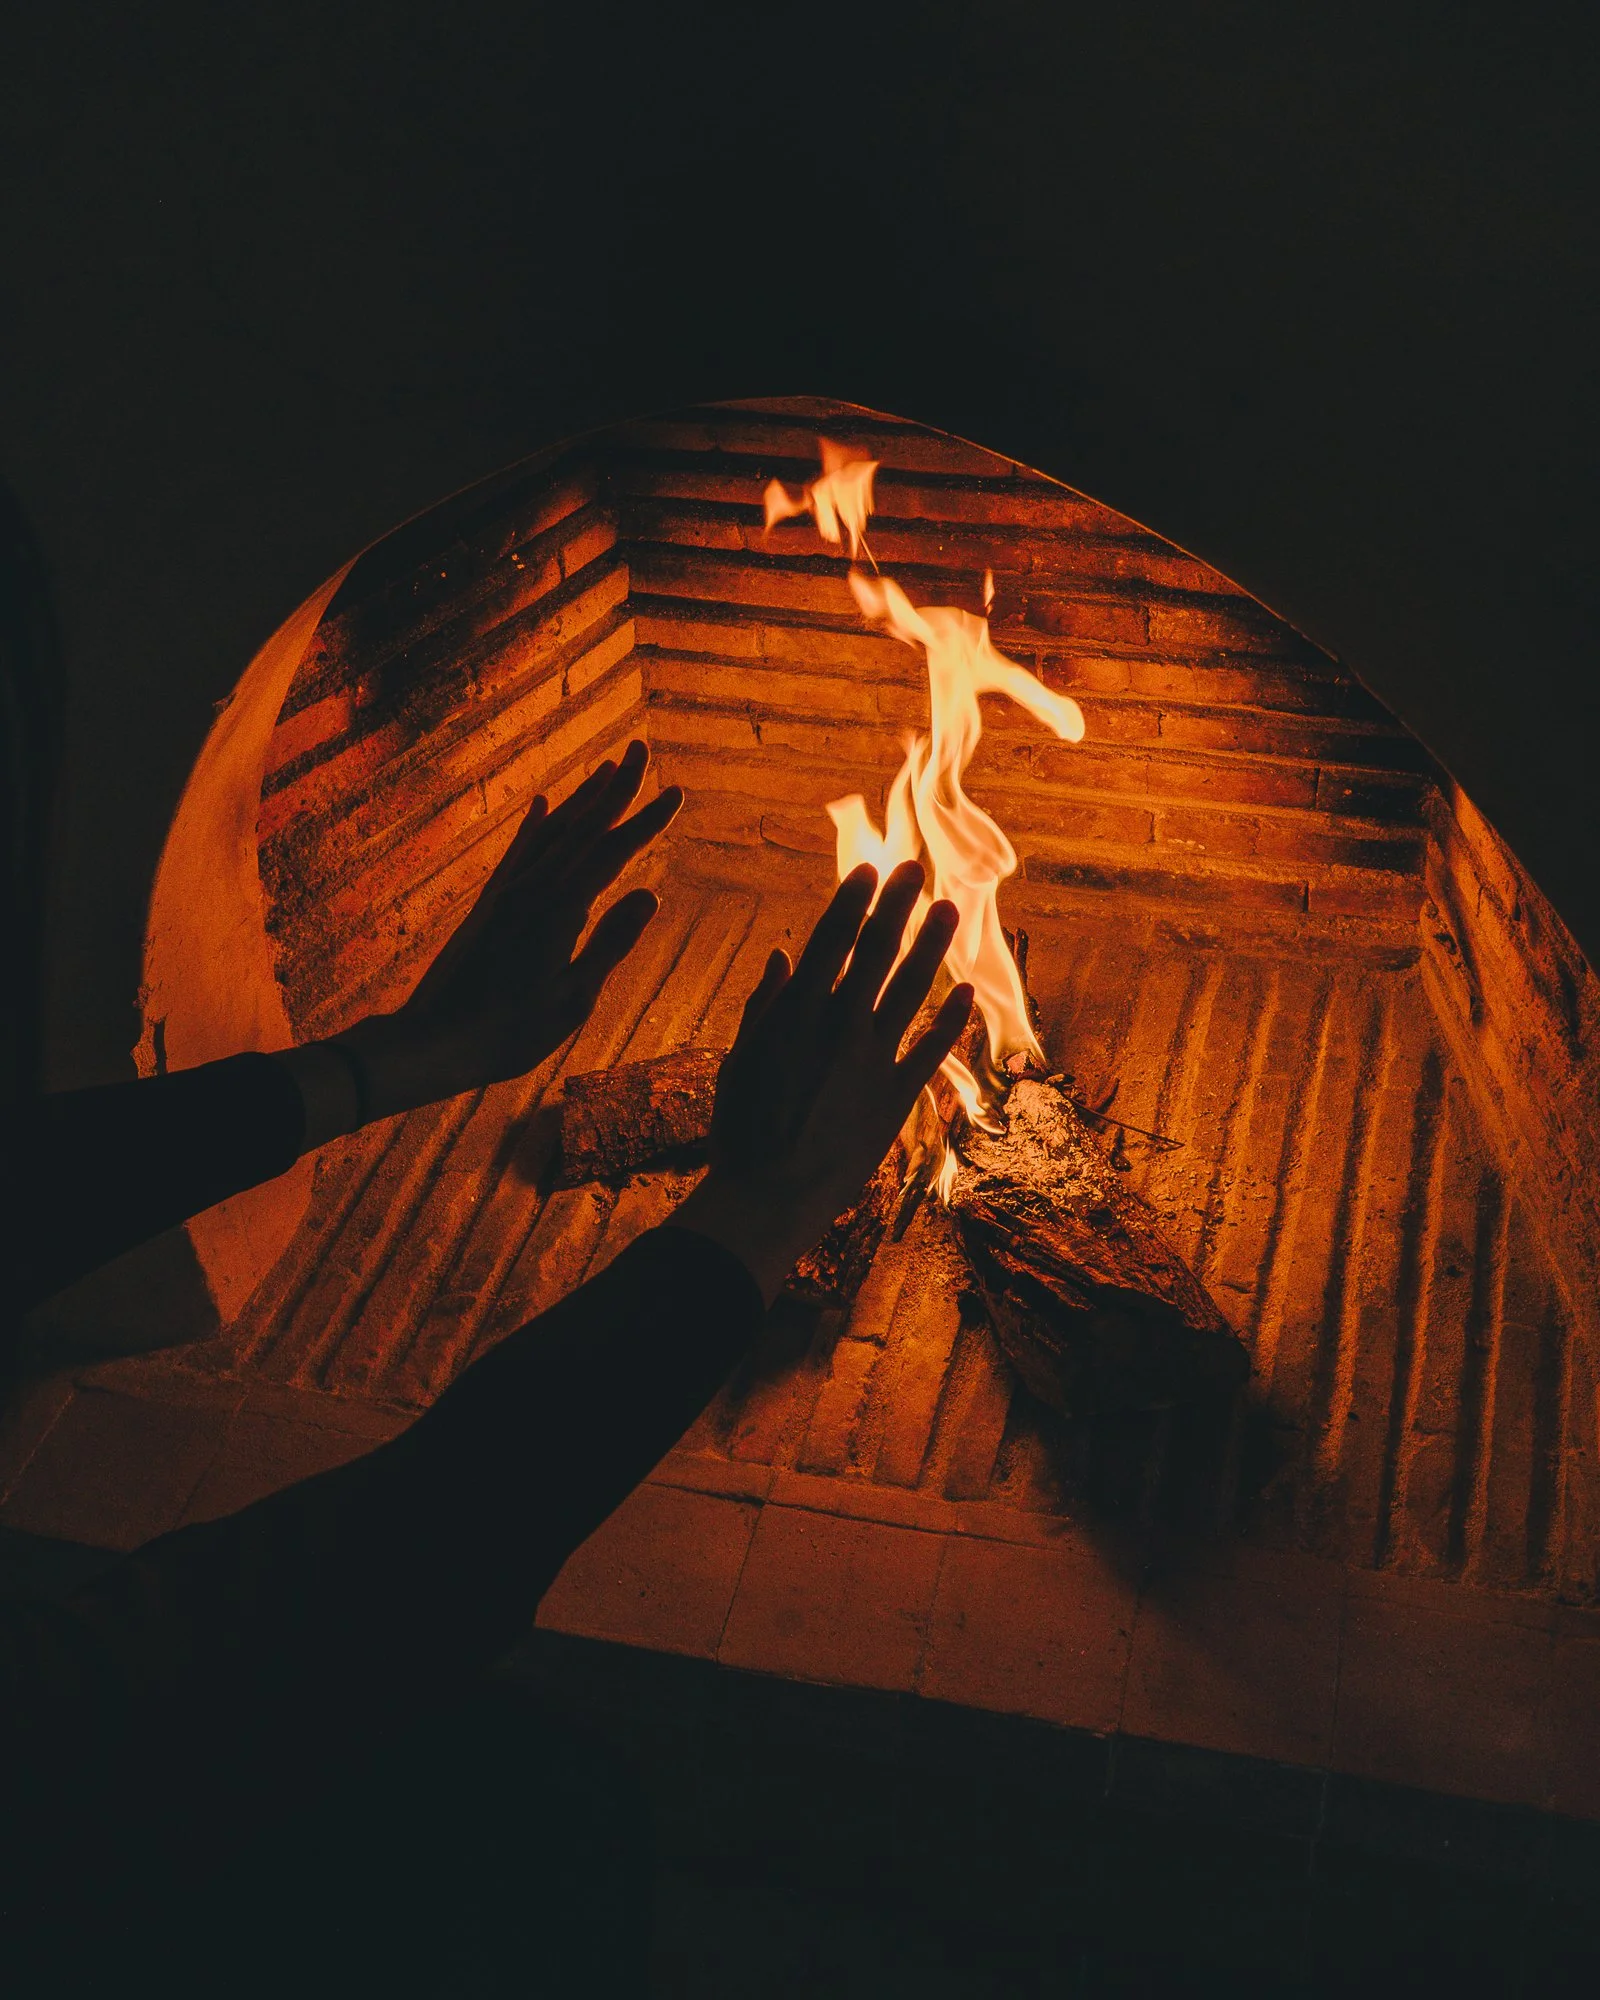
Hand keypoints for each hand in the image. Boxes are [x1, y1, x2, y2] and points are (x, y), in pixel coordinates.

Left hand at [301, 741, 680, 1132]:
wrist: (431, 1040)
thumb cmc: (507, 1032)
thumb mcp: (572, 1000)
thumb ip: (610, 944)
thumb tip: (649, 896)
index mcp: (559, 913)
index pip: (611, 854)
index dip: (647, 822)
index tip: (676, 792)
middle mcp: (531, 891)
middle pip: (581, 827)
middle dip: (616, 788)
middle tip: (639, 749)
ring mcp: (505, 894)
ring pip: (550, 832)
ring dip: (581, 798)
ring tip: (605, 769)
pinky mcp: (487, 905)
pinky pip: (516, 851)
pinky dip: (534, 824)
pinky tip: (543, 804)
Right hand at [673, 860, 973, 1302]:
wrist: (769, 1197)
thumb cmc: (741, 1129)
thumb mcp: (740, 1060)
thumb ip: (764, 1005)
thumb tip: (781, 955)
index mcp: (794, 1013)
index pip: (830, 940)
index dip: (853, 899)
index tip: (868, 867)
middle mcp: (838, 1027)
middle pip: (875, 952)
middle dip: (896, 905)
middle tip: (915, 869)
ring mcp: (871, 1061)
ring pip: (910, 990)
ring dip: (931, 947)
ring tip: (948, 910)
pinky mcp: (895, 1098)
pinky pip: (930, 1050)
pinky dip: (950, 1020)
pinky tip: (966, 991)